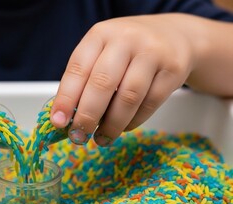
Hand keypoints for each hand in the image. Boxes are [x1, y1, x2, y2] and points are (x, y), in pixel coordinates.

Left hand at [51, 14, 197, 145]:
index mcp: (100, 34)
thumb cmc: (127, 50)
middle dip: (87, 115)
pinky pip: (150, 103)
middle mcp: (126, 39)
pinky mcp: (173, 69)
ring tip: (101, 139)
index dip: (66, 98)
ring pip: (128, 97)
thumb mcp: (102, 52)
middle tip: (78, 136)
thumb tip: (66, 117)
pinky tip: (123, 128)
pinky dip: (134, 121)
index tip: (58, 122)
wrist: (174, 35)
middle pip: (102, 83)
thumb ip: (85, 78)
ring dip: (111, 124)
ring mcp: (152, 52)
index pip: (78, 69)